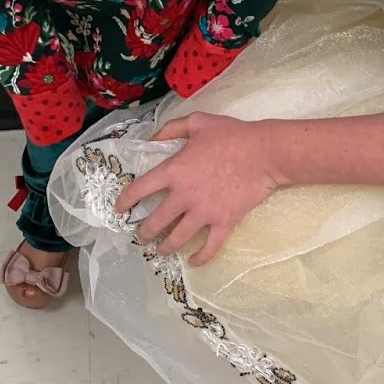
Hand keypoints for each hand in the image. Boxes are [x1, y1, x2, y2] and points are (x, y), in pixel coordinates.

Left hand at [116, 113, 279, 266]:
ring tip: (161, 251)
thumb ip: (171, 129)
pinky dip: (200, 258)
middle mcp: (184, 195)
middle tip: (141, 237)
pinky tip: (193, 261)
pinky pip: (210, 248)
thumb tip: (151, 140)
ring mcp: (204, 212)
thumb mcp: (197, 122)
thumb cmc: (231, 135)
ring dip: (165, 248)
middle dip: (144, 232)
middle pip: (156, 221)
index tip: (119, 209)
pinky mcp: (223, 223)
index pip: (140, 189)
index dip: (125, 201)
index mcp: (174, 170)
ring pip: (178, 239)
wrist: (264, 152)